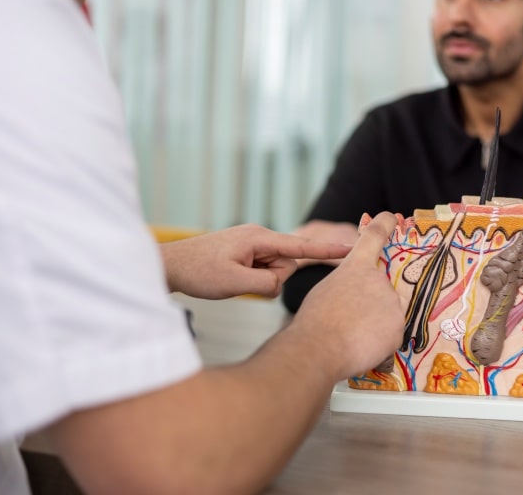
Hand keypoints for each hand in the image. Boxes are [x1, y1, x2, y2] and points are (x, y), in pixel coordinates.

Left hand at [160, 224, 351, 299]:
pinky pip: (262, 270)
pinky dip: (252, 279)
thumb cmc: (197, 271)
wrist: (170, 265)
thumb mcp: (235, 283)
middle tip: (241, 280)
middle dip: (270, 278)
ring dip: (258, 281)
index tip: (351, 247)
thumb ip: (267, 284)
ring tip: (232, 279)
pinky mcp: (246, 253)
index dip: (327, 250)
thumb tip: (280, 284)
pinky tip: (232, 278)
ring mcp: (252, 244)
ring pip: (273, 270)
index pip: (301, 246)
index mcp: (259, 238)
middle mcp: (259, 237)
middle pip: (285, 263)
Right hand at [290, 212, 404, 378]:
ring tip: (353, 336)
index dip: (385, 224)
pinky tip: (362, 347)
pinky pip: (391, 336)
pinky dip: (380, 343)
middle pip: (383, 290)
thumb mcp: (326, 289)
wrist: (319, 348)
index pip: (374, 236)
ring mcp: (392, 303)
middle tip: (352, 321)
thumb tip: (352, 292)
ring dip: (376, 325)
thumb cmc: (315, 321)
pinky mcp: (399, 327)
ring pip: (388, 314)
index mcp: (356, 266)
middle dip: (372, 305)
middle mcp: (379, 280)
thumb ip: (346, 283)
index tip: (391, 218)